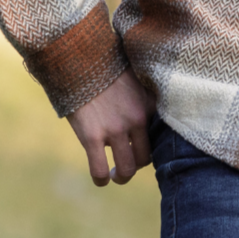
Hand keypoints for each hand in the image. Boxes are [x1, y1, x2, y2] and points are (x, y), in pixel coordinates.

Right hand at [66, 68, 155, 186]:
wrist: (80, 58)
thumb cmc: (106, 66)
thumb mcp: (134, 77)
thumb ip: (142, 96)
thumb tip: (150, 102)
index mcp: (148, 105)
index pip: (158, 137)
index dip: (147, 143)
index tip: (138, 145)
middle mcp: (136, 120)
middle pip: (145, 158)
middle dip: (136, 164)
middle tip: (125, 164)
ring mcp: (114, 130)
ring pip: (127, 169)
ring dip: (121, 177)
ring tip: (114, 175)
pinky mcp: (92, 137)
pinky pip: (99, 170)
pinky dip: (101, 179)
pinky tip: (100, 177)